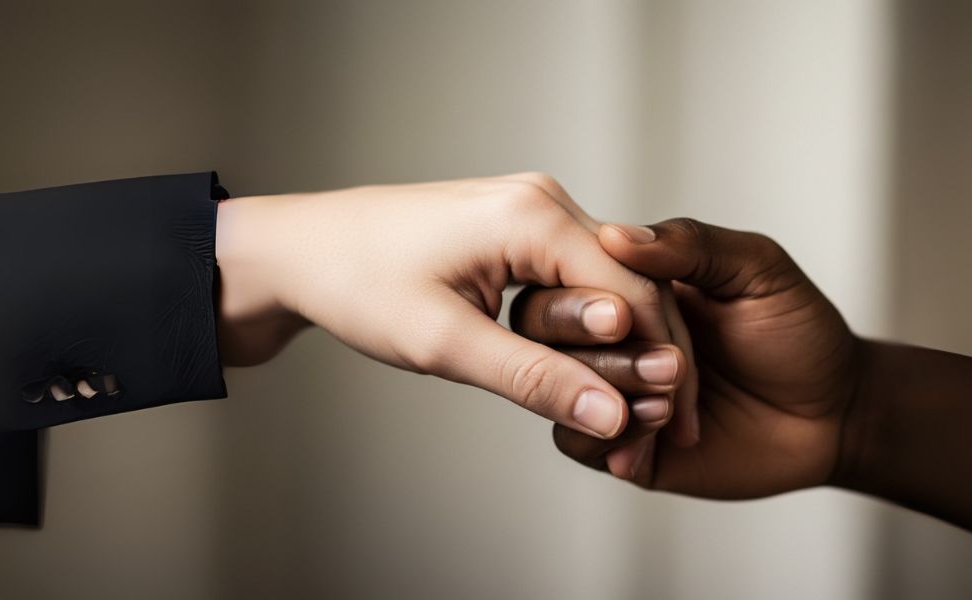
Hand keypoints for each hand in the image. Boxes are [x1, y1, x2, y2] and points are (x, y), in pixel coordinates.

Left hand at [211, 173, 696, 441]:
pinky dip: (592, 329)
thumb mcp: (447, 343)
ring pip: (609, 284)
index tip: (673, 425)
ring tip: (634, 414)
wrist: (299, 251)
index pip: (635, 290)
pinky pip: (577, 279)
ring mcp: (534, 210)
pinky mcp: (519, 229)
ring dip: (624, 347)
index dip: (664, 362)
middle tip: (663, 432)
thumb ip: (535, 380)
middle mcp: (545, 201)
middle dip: (653, 358)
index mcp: (535, 215)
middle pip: (633, 285)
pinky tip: (598, 373)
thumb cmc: (357, 283)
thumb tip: (612, 417)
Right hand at [514, 218, 859, 496]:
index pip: (568, 272)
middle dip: (593, 347)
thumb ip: (692, 245)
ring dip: (604, 393)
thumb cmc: (801, 332)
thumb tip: (617, 235)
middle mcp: (612, 333)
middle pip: (544, 329)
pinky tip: (655, 433)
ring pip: (555, 388)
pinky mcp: (626, 445)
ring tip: (667, 402)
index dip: (582, 292)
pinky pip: (581, 443)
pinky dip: (607, 438)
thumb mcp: (757, 270)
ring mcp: (613, 389)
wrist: (837, 414)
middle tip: (666, 365)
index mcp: (633, 281)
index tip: (621, 312)